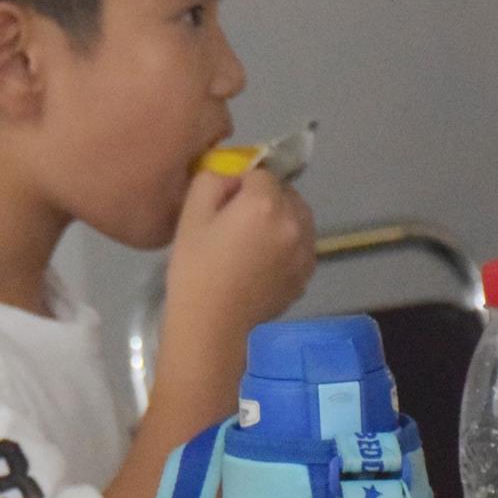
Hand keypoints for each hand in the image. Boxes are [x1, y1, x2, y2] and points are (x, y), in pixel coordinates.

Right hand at [162, 167, 315, 349]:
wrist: (211, 324)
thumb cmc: (195, 268)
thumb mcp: (191, 215)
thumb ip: (213, 179)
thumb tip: (232, 175)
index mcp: (265, 203)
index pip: (260, 173)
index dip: (240, 184)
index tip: (223, 205)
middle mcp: (294, 222)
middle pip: (286, 194)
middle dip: (266, 200)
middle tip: (237, 224)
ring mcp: (305, 250)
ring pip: (298, 219)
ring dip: (281, 221)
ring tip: (254, 244)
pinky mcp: (306, 274)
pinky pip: (301, 245)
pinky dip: (287, 246)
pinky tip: (263, 263)